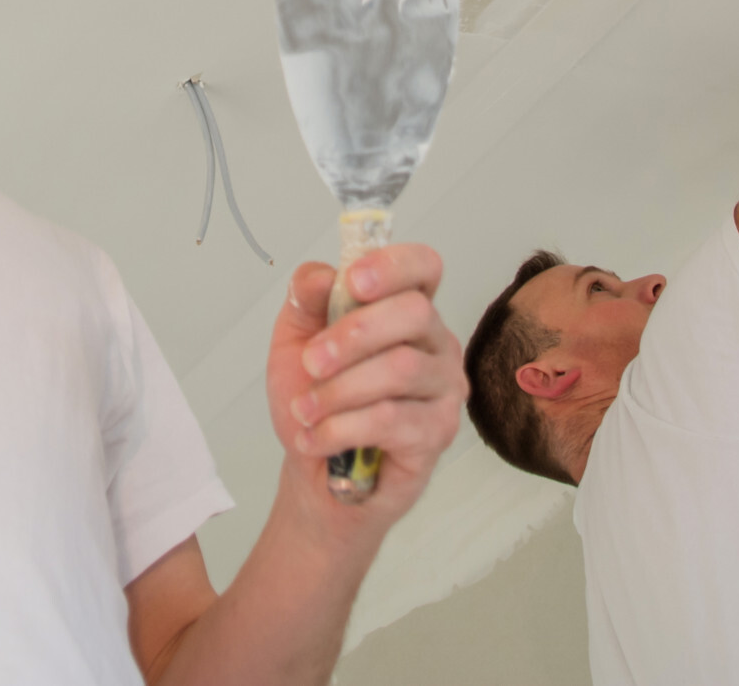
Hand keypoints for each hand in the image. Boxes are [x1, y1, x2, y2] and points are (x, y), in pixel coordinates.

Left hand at [267, 245, 463, 526]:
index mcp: (405, 309)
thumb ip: (305, 302)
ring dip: (339, 390)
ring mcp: (444, 388)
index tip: (354, 280)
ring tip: (305, 410)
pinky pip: (391, 420)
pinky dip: (342, 428)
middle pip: (414, 313)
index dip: (393, 265)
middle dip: (352, 335)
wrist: (315, 472)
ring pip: (401, 368)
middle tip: (311, 362)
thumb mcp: (294, 343)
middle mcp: (435, 342)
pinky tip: (317, 438)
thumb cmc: (316, 401)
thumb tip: (321, 275)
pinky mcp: (438, 432)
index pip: (424, 266)